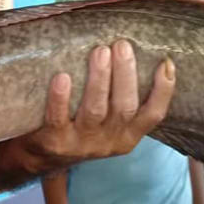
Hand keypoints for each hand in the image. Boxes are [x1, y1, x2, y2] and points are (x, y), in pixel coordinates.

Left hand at [19, 40, 175, 172]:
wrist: (38, 158)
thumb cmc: (78, 127)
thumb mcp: (106, 121)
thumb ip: (119, 96)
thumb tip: (131, 48)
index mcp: (126, 135)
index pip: (153, 114)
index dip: (163, 90)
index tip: (165, 62)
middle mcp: (108, 141)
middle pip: (125, 108)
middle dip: (125, 74)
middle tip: (122, 45)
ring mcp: (82, 144)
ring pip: (95, 110)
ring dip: (99, 79)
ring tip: (100, 52)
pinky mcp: (55, 142)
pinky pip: (59, 118)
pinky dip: (61, 98)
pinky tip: (62, 77)